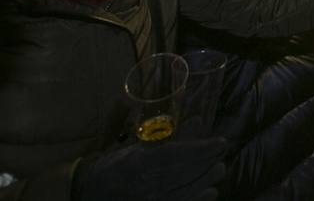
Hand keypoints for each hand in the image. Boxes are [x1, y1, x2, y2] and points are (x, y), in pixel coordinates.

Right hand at [73, 137, 226, 200]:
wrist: (91, 194)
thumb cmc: (116, 165)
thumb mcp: (139, 146)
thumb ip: (170, 136)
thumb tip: (199, 120)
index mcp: (139, 162)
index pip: (177, 154)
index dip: (202, 148)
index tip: (221, 142)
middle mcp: (146, 184)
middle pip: (186, 172)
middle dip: (209, 162)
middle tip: (222, 153)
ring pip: (189, 190)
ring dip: (208, 179)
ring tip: (219, 169)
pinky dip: (200, 198)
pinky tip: (210, 191)